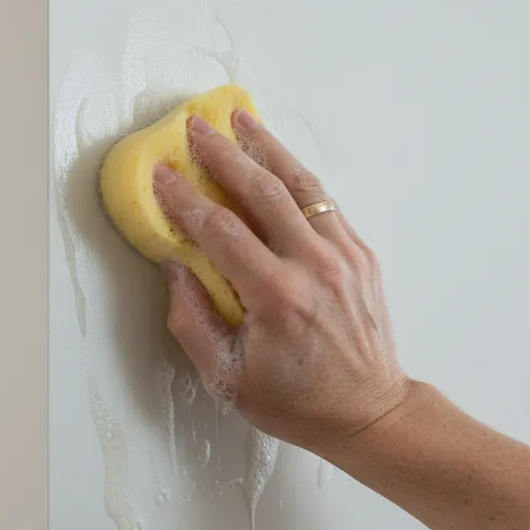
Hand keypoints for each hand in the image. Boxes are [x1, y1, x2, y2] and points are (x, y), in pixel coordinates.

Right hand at [154, 109, 411, 456]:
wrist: (369, 412)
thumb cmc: (294, 402)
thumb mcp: (226, 377)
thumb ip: (191, 320)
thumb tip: (175, 267)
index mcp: (276, 297)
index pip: (220, 230)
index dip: (185, 199)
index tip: (161, 174)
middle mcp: (314, 266)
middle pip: (261, 191)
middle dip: (223, 154)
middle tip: (194, 126)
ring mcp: (344, 255)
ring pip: (299, 185)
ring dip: (265, 147)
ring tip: (239, 118)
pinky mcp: (360, 254)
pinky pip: (322, 202)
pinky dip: (294, 174)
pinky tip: (274, 159)